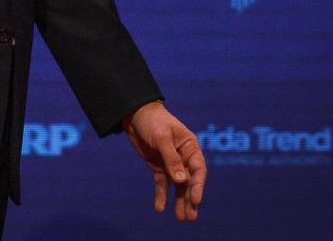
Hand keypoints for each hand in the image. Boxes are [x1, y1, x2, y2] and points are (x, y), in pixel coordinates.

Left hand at [122, 101, 205, 221]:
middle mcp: (183, 157)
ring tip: (182, 219)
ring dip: (179, 201)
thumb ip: (171, 159)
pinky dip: (161, 195)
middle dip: (190, 200)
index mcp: (190, 147)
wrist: (134, 114)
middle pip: (189, 181)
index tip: (195, 200)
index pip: (198, 169)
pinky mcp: (158, 167)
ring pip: (178, 186)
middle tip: (191, 217)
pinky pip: (162, 184)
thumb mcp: (162, 137)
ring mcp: (171, 163)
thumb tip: (181, 181)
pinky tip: (160, 209)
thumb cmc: (153, 121)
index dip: (198, 186)